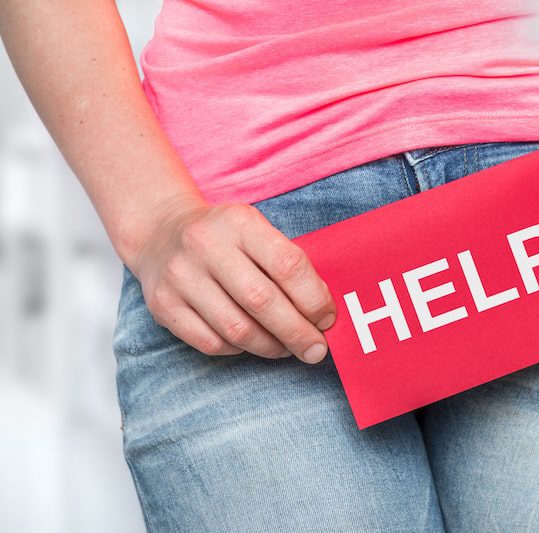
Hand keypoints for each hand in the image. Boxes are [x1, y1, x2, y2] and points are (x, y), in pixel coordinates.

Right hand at [128, 200, 335, 363]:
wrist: (160, 231)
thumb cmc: (226, 237)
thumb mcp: (256, 230)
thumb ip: (288, 264)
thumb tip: (323, 315)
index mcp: (240, 222)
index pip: (288, 265)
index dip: (314, 299)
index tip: (327, 319)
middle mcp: (206, 246)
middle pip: (263, 302)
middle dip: (297, 333)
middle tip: (316, 350)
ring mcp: (180, 277)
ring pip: (237, 330)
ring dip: (271, 347)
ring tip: (287, 348)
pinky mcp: (163, 305)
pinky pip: (212, 343)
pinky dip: (239, 350)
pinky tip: (251, 342)